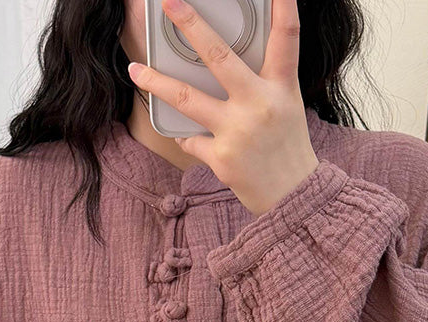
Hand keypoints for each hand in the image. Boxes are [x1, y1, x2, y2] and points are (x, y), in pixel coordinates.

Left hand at [126, 0, 319, 215]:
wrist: (293, 197)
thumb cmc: (287, 147)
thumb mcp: (287, 106)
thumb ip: (264, 80)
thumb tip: (225, 59)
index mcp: (281, 87)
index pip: (286, 37)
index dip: (283, 7)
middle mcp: (259, 104)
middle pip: (219, 56)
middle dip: (191, 26)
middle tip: (170, 4)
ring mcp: (237, 130)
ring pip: (187, 97)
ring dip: (156, 82)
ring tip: (135, 70)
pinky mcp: (221, 157)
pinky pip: (191, 139)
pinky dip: (187, 136)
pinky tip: (187, 135)